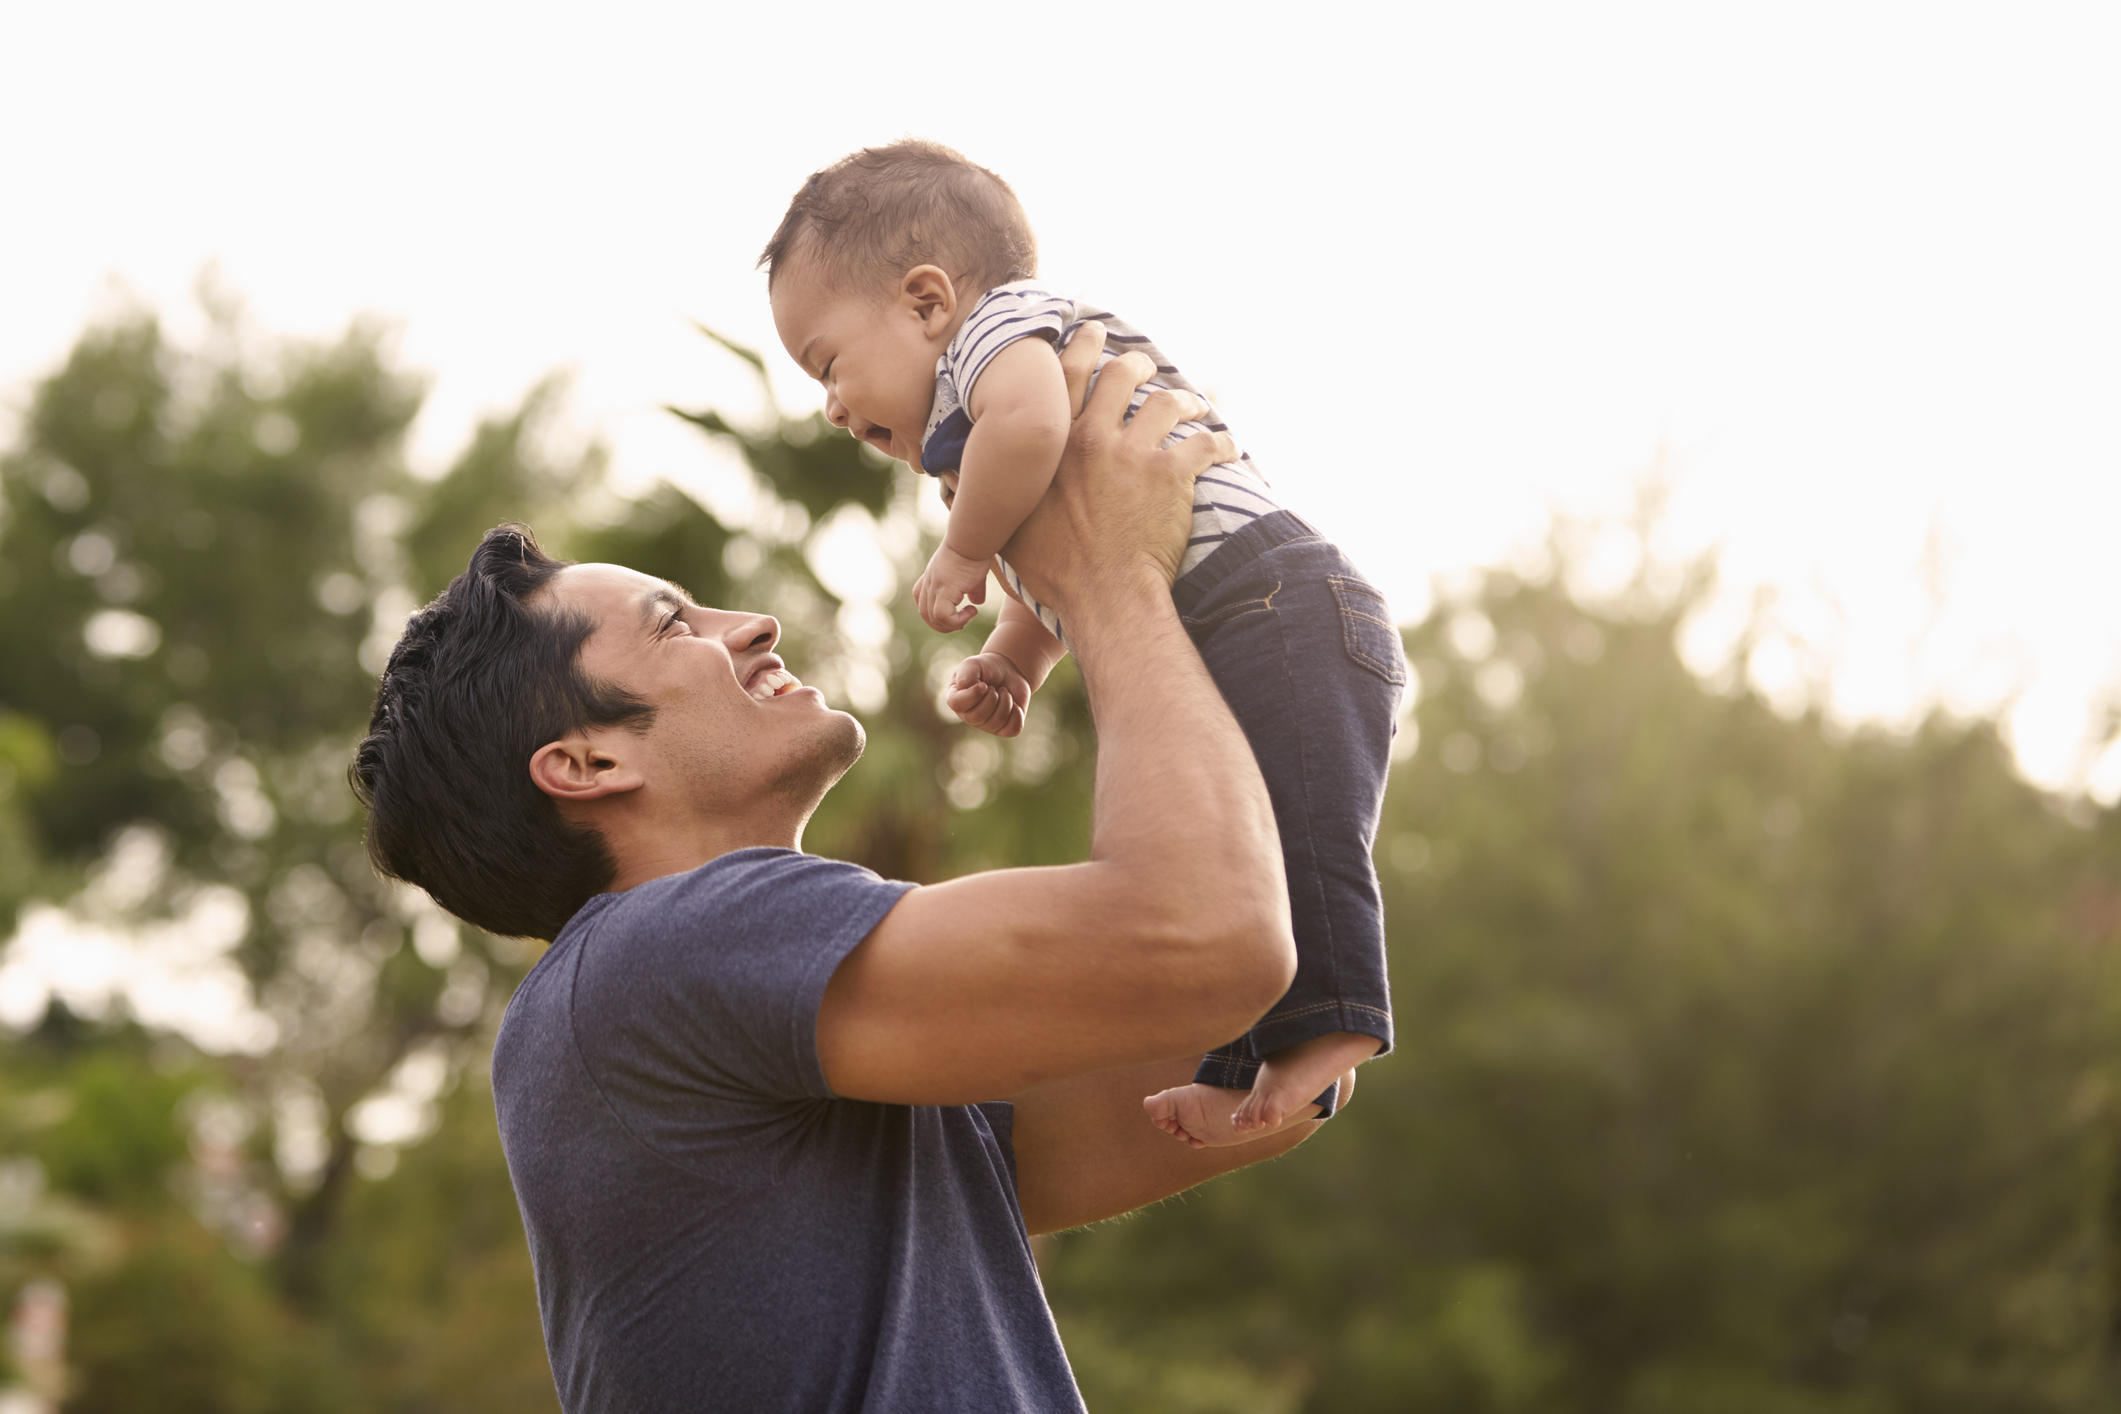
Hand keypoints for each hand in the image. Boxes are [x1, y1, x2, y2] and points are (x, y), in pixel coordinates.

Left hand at [914, 544, 989, 632]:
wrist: (973, 539)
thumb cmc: (975, 550)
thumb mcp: (972, 573)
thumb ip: (973, 589)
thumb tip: (977, 602)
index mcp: (933, 576)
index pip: (921, 599)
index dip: (933, 612)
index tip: (952, 614)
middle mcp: (930, 582)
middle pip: (924, 613)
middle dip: (941, 625)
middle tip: (960, 624)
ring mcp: (935, 587)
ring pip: (933, 618)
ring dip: (951, 624)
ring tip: (969, 616)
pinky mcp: (944, 590)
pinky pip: (943, 616)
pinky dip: (957, 620)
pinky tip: (972, 611)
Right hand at [945, 653, 1033, 736]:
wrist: (1009, 671)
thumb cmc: (987, 668)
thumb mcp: (973, 664)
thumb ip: (965, 674)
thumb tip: (965, 686)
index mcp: (957, 700)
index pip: (958, 704)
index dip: (973, 694)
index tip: (983, 684)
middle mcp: (969, 716)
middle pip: (978, 716)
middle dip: (992, 697)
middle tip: (995, 688)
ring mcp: (987, 725)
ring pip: (997, 722)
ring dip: (1006, 702)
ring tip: (1004, 692)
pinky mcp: (1005, 729)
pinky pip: (1012, 729)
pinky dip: (1017, 714)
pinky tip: (1015, 705)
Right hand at [1001, 328, 1238, 616]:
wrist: (1103, 596)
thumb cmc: (1053, 571)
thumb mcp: (1004, 527)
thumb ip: (985, 495)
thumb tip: (952, 478)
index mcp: (1053, 445)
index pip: (1066, 376)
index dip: (1081, 348)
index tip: (1091, 335)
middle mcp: (1092, 438)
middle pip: (1119, 375)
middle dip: (1134, 363)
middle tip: (1144, 363)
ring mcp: (1133, 453)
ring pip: (1165, 402)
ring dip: (1182, 399)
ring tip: (1193, 403)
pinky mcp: (1170, 474)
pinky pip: (1205, 443)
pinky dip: (1220, 443)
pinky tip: (1229, 448)